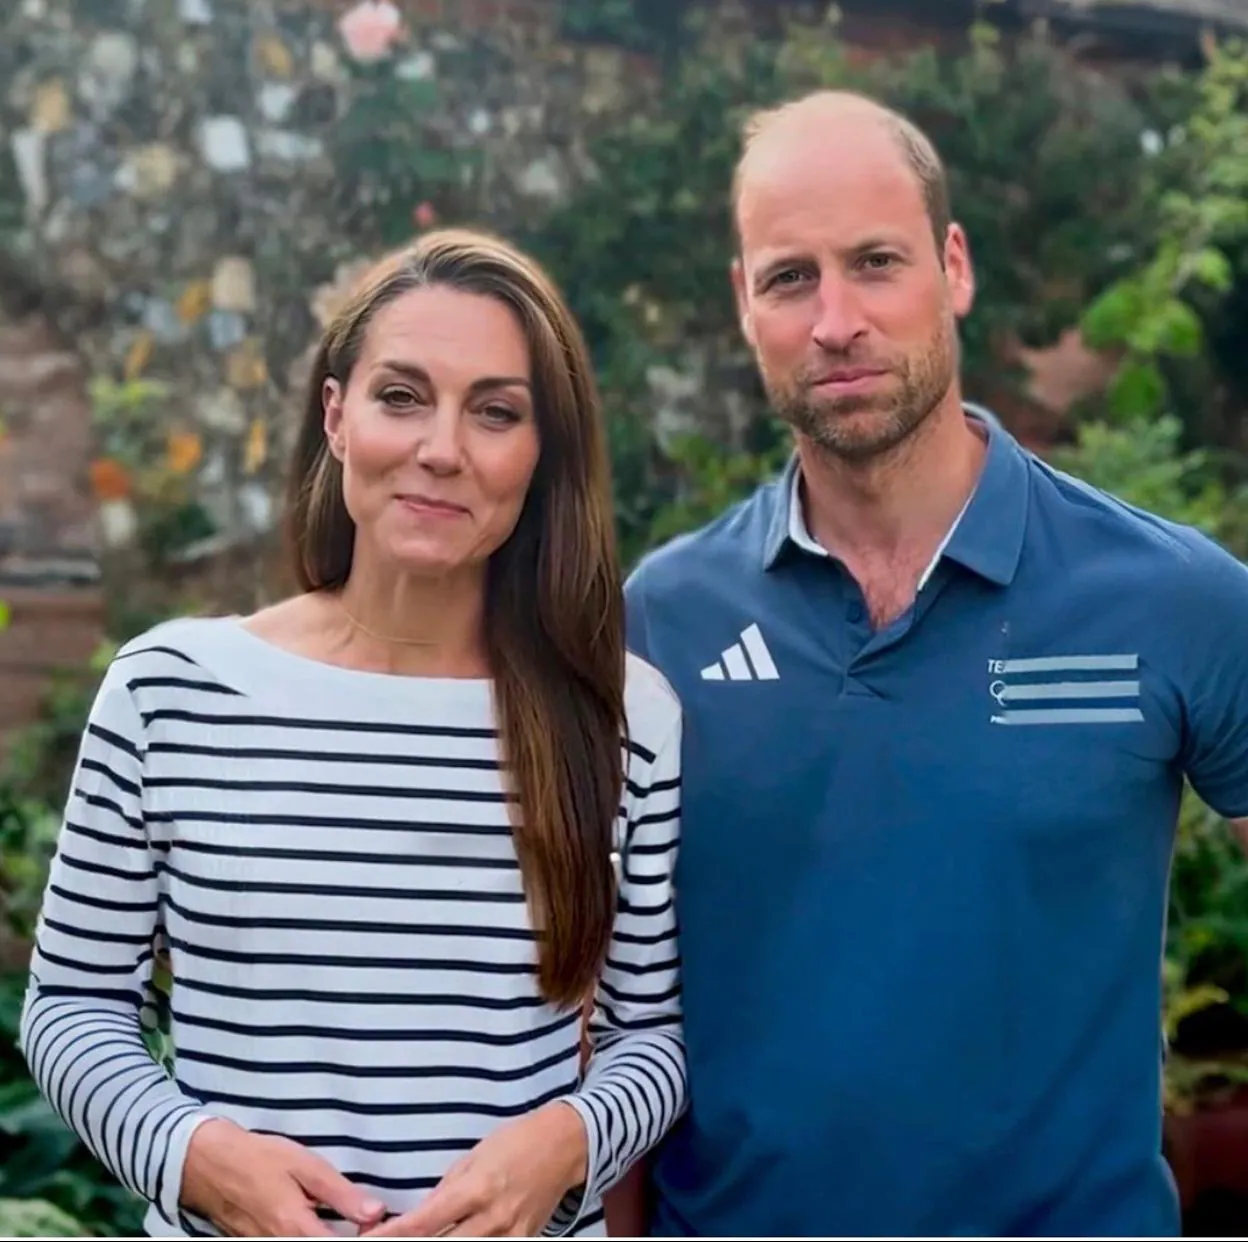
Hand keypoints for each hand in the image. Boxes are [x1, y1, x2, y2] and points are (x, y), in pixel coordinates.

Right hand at [181, 1117, 388, 1236]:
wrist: (209, 1166)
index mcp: (297, 1230)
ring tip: (355, 1225)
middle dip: (352, 1237)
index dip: (369, 1240)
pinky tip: (328, 1226)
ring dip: (333, 1236)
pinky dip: (313, 1237)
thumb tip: (377, 1213)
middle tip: (372, 1226)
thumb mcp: (306, 1167)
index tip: (385, 1229)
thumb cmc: (260, 1159)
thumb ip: (342, 1194)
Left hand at [364, 1102, 587, 1237]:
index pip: (425, 1222)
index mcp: (476, 1189)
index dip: (393, 1235)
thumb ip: (446, 1191)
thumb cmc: (515, 1142)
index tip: (368, 1240)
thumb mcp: (474, 1156)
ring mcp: (511, 1236)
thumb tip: (417, 1220)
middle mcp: (493, 1218)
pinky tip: (456, 1239)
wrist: (564, 1146)